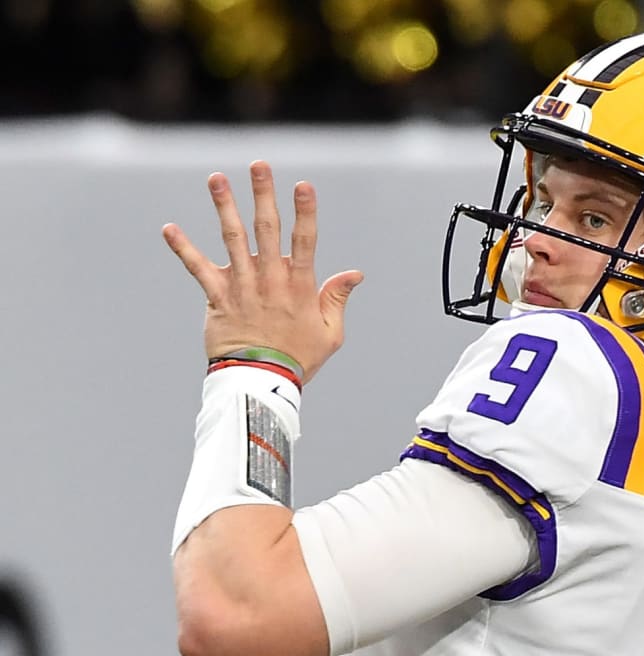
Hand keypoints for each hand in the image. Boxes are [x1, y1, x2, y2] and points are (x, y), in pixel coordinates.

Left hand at [162, 160, 362, 382]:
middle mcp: (269, 279)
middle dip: (263, 195)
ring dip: (224, 207)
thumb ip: (338, 298)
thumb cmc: (299, 358)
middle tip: (259, 165)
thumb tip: (355, 273)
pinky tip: (169, 228)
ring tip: (217, 179)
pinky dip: (182, 249)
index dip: (305, 212)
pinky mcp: (217, 298)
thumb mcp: (331, 332)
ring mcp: (241, 286)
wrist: (261, 382)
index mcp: (300, 286)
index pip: (304, 241)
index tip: (303, 185)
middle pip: (266, 229)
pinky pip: (197, 269)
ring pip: (231, 239)